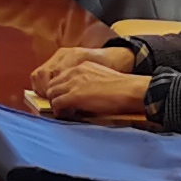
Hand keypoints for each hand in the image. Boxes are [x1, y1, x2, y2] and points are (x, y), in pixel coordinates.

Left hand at [27, 47, 150, 118]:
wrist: (129, 89)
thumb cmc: (122, 88)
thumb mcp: (101, 77)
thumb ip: (88, 82)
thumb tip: (83, 96)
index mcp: (82, 66)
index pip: (60, 76)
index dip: (60, 88)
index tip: (64, 98)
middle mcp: (74, 72)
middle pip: (52, 84)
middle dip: (54, 96)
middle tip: (61, 107)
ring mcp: (73, 83)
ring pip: (51, 93)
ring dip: (54, 103)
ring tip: (63, 111)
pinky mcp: (74, 95)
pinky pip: (56, 103)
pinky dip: (58, 111)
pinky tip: (65, 115)